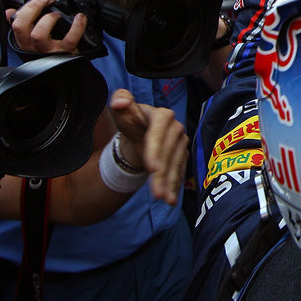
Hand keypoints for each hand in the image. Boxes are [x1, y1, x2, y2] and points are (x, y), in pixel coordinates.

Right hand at [6, 0, 85, 53]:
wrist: (66, 67)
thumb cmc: (48, 50)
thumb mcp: (32, 38)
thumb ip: (21, 24)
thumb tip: (9, 12)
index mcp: (24, 40)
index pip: (16, 23)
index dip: (26, 8)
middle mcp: (33, 46)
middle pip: (23, 27)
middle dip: (33, 8)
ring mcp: (48, 50)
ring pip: (39, 35)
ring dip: (48, 19)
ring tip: (58, 14)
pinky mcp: (65, 52)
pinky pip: (70, 39)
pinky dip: (76, 27)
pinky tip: (79, 18)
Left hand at [109, 90, 187, 205]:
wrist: (140, 131)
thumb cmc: (130, 121)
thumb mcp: (122, 112)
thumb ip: (120, 102)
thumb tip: (119, 101)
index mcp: (161, 115)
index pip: (158, 133)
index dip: (155, 151)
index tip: (151, 168)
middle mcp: (175, 127)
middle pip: (168, 153)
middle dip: (162, 174)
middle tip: (156, 194)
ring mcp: (180, 141)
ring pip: (176, 164)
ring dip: (170, 183)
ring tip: (164, 199)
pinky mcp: (182, 153)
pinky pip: (180, 170)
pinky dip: (176, 185)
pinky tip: (171, 199)